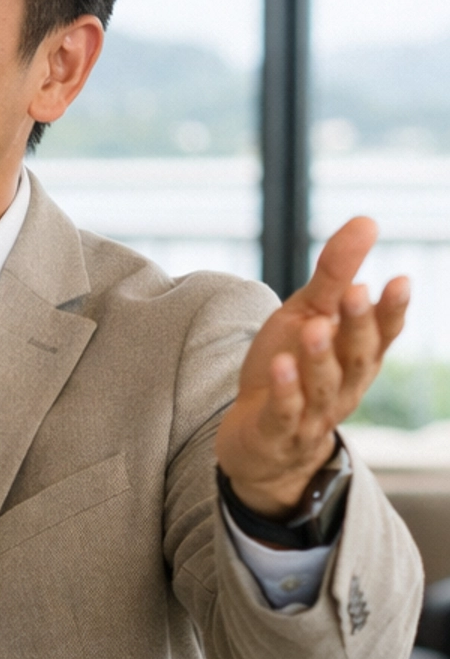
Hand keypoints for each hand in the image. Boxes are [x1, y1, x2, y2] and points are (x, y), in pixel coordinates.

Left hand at [215, 217, 409, 516]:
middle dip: (358, 326)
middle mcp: (344, 386)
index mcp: (356, 355)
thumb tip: (368, 220)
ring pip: (323, 387)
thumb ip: (335, 274)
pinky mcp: (277, 433)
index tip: (400, 280)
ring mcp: (312, 414)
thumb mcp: (309, 313)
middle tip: (355, 292)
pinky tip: (280, 366)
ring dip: (320, 358)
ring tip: (314, 327)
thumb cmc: (291, 367)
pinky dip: (285, 393)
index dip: (391, 310)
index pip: (382, 333)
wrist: (258, 437)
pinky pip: (284, 414)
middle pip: (357, 357)